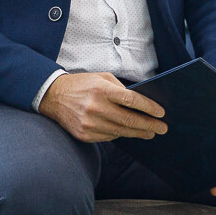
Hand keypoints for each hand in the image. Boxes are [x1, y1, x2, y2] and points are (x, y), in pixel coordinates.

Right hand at [38, 72, 166, 142]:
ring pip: (121, 131)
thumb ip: (120, 88)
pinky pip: (109, 137)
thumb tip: (140, 102)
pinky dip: (120, 134)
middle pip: (130, 120)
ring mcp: (90, 123)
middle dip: (149, 125)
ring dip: (139, 133)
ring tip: (150, 132)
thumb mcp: (101, 77)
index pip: (131, 100)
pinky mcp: (84, 134)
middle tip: (162, 128)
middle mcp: (96, 107)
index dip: (149, 108)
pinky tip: (127, 132)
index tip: (161, 113)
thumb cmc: (81, 84)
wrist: (52, 96)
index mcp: (101, 90)